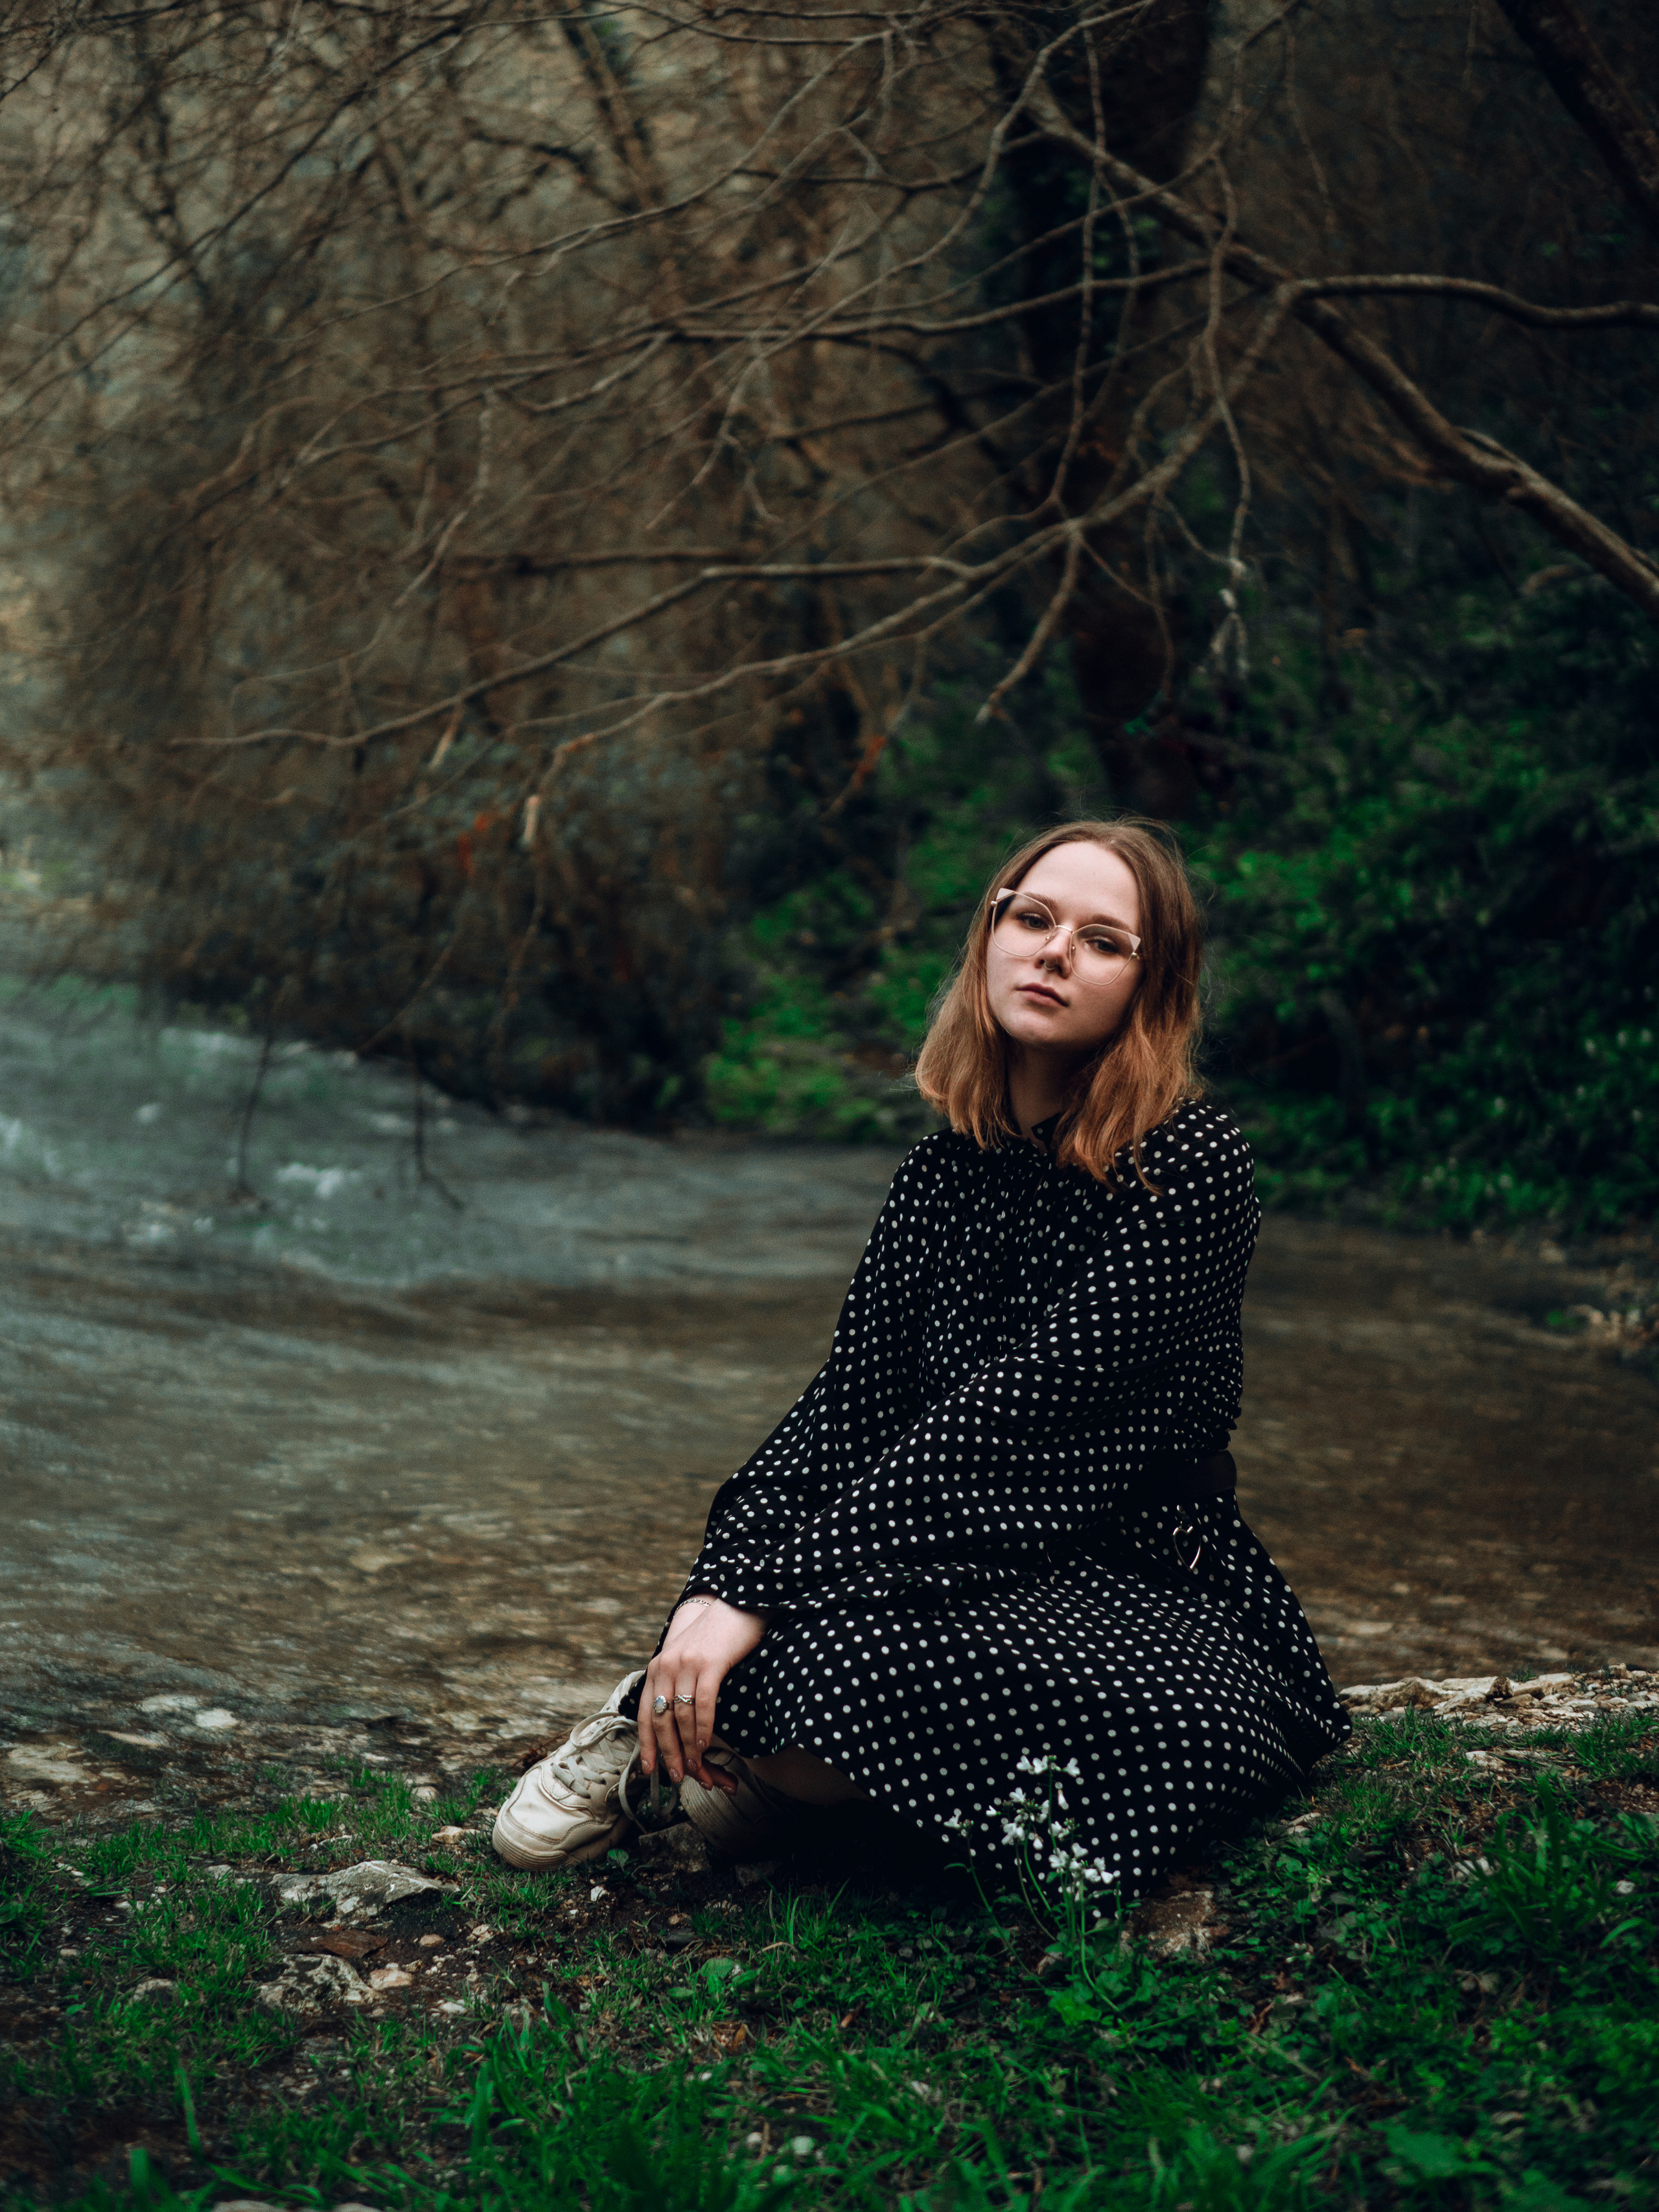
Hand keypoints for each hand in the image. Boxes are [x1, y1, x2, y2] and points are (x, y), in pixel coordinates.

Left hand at [637, 1597, 765, 1792]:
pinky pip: (702, 1703)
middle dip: (669, 1753)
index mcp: (657, 1668)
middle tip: (679, 1777)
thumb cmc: (716, 1637)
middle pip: (661, 1720)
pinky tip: (706, 1744)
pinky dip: (703, 1728)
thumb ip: (677, 1683)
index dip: (646, 1744)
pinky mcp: (710, 1662)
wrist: (737, 1603)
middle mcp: (666, 1665)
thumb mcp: (687, 1658)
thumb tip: (675, 1721)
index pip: (645, 1713)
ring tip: (697, 1767)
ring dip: (688, 1747)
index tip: (650, 1769)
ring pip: (681, 1716)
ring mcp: (687, 1663)